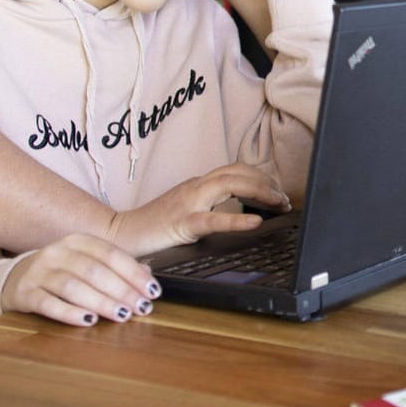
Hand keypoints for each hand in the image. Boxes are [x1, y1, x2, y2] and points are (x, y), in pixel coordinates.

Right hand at [2, 233, 159, 326]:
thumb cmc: (62, 271)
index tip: (152, 292)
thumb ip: (116, 267)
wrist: (16, 278)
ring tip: (121, 316)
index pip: (112, 255)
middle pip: (95, 271)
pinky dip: (70, 313)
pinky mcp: (24, 293)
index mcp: (78, 241)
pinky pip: (48, 303)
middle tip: (140, 308)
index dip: (134, 274)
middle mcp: (58, 252)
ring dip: (101, 303)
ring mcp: (39, 272)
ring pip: (73, 287)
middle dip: (122, 291)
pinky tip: (88, 321)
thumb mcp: (88, 262)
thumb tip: (147, 275)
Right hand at [104, 163, 290, 256]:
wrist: (120, 236)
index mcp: (198, 185)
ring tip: (278, 203)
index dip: (261, 177)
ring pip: (230, 184)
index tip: (279, 192)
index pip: (236, 170)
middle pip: (238, 172)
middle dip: (267, 182)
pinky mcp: (181, 223)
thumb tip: (242, 209)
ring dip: (260, 191)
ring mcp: (188, 202)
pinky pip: (213, 218)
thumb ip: (210, 205)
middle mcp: (195, 187)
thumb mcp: (187, 210)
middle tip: (285, 199)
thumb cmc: (153, 227)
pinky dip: (237, 219)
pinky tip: (255, 222)